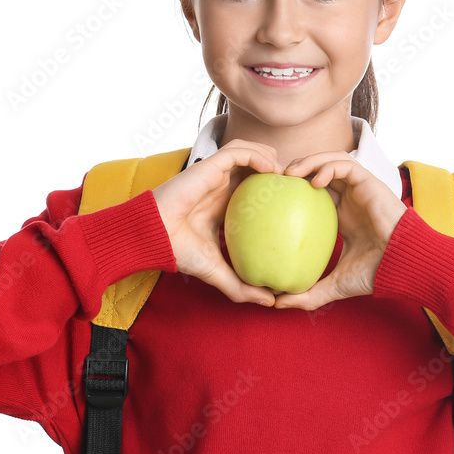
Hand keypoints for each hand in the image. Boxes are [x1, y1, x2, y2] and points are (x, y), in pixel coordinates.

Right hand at [152, 139, 281, 306]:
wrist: (155, 238)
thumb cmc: (180, 251)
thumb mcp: (218, 271)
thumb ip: (242, 286)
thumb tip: (271, 302)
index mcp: (226, 203)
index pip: (255, 186)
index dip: (277, 188)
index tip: (296, 200)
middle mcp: (222, 185)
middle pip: (256, 163)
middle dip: (279, 167)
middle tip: (298, 183)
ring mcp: (216, 173)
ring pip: (249, 151)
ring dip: (271, 156)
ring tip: (287, 174)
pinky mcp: (209, 165)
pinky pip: (238, 152)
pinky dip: (256, 156)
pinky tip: (271, 170)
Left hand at [272, 151, 406, 310]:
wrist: (402, 266)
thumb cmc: (375, 273)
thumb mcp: (335, 284)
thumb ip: (308, 294)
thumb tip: (278, 304)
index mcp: (340, 216)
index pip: (312, 192)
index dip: (292, 190)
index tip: (270, 196)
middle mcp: (348, 198)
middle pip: (318, 170)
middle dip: (295, 169)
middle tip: (274, 178)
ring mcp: (358, 189)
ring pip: (330, 161)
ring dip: (308, 161)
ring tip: (289, 173)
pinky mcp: (369, 182)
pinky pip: (345, 165)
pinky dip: (328, 167)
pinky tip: (315, 181)